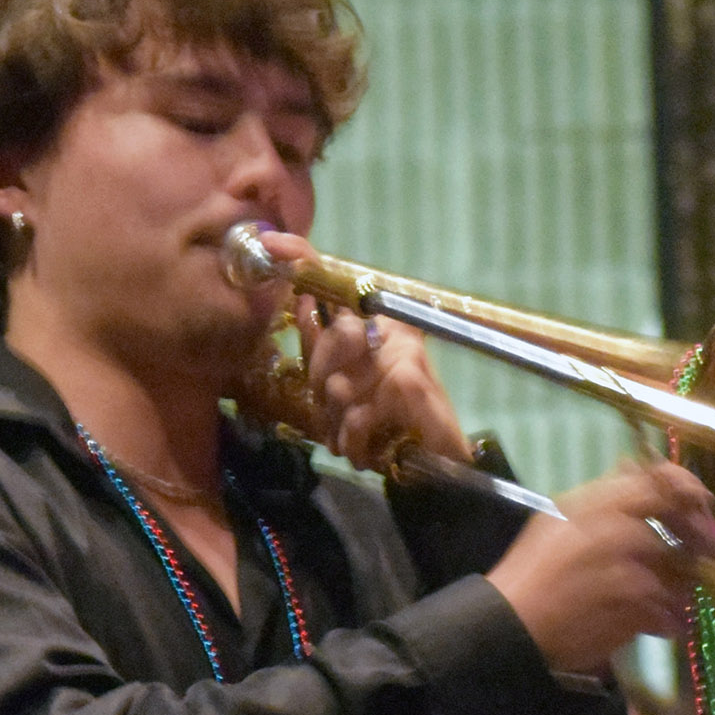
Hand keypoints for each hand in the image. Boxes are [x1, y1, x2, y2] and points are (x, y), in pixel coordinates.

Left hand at [260, 232, 468, 468]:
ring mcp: (404, 355)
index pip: (336, 283)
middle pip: (332, 336)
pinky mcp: (410, 382)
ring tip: (350, 436)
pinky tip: (366, 450)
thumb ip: (325, 349)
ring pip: (335, 381)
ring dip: (336, 421)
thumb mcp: (351, 387)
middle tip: (331, 409)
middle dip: (321, 380)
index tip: (271, 245)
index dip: (302, 260)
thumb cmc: (395, 427)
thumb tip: (298, 305)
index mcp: (380, 325)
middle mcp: (395, 331)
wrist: (443, 469)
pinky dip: (353, 440)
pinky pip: (355, 411)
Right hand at [486, 461, 714, 677]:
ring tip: (656, 598)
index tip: (701, 504)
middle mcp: (625, 534)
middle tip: (687, 561)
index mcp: (602, 505)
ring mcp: (636, 577)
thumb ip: (604, 491)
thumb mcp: (559, 515)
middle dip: (692, 550)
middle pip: (686, 536)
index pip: (666, 486)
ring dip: (678, 590)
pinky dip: (666, 621)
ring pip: (684, 580)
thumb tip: (635, 466)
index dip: (690, 492)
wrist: (511, 625)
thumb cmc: (533, 568)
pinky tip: (648, 622)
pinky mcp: (640, 615)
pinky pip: (673, 616)